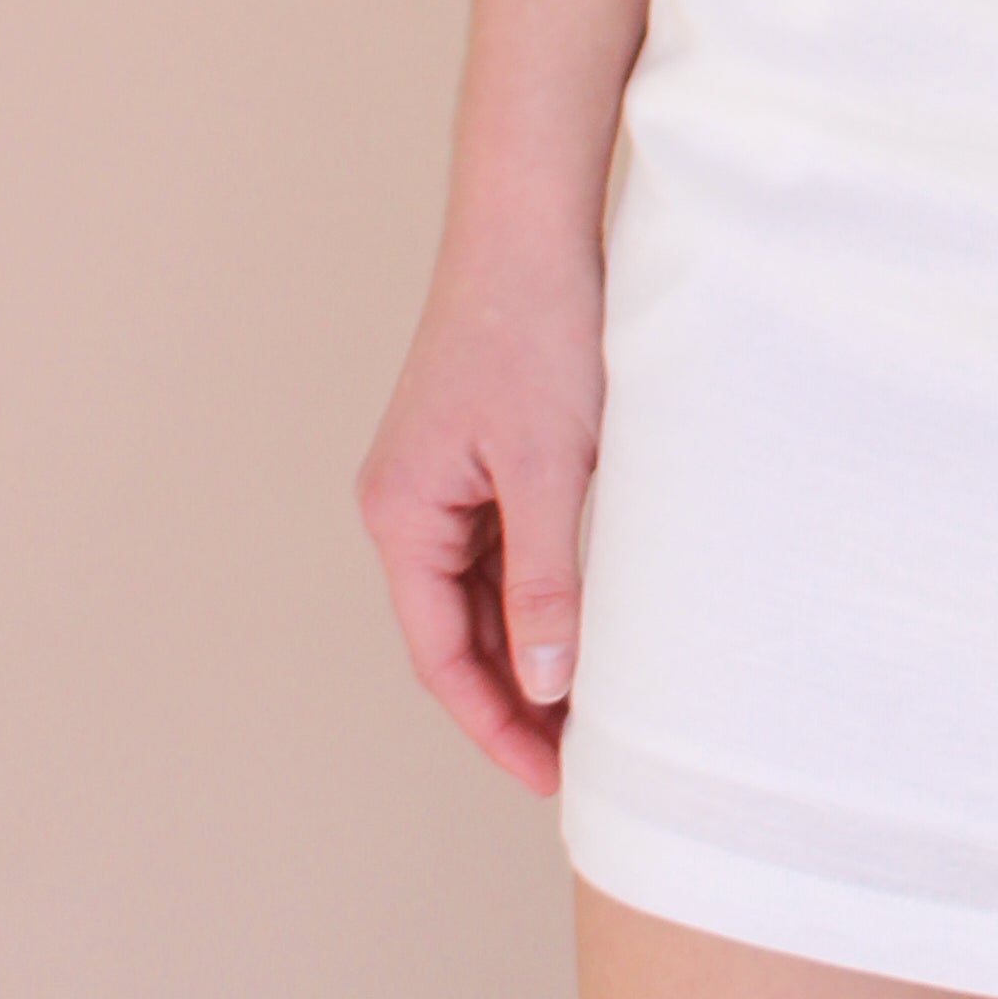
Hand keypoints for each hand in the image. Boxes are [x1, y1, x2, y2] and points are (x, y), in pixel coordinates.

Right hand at [356, 252, 605, 791]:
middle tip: (586, 757)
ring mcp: (443, 478)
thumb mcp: (549, 468)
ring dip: (531, 647)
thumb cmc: (535, 328)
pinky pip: (504, 547)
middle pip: (457, 633)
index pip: (441, 655)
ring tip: (595, 704)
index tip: (551, 777)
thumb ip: (546, 580)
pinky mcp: (481, 453)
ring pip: (483, 594)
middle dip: (516, 697)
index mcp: (402, 514)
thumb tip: (544, 683)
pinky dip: (541, 592)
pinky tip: (591, 621)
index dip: (496, 723)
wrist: (535, 222)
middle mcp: (408, 503)